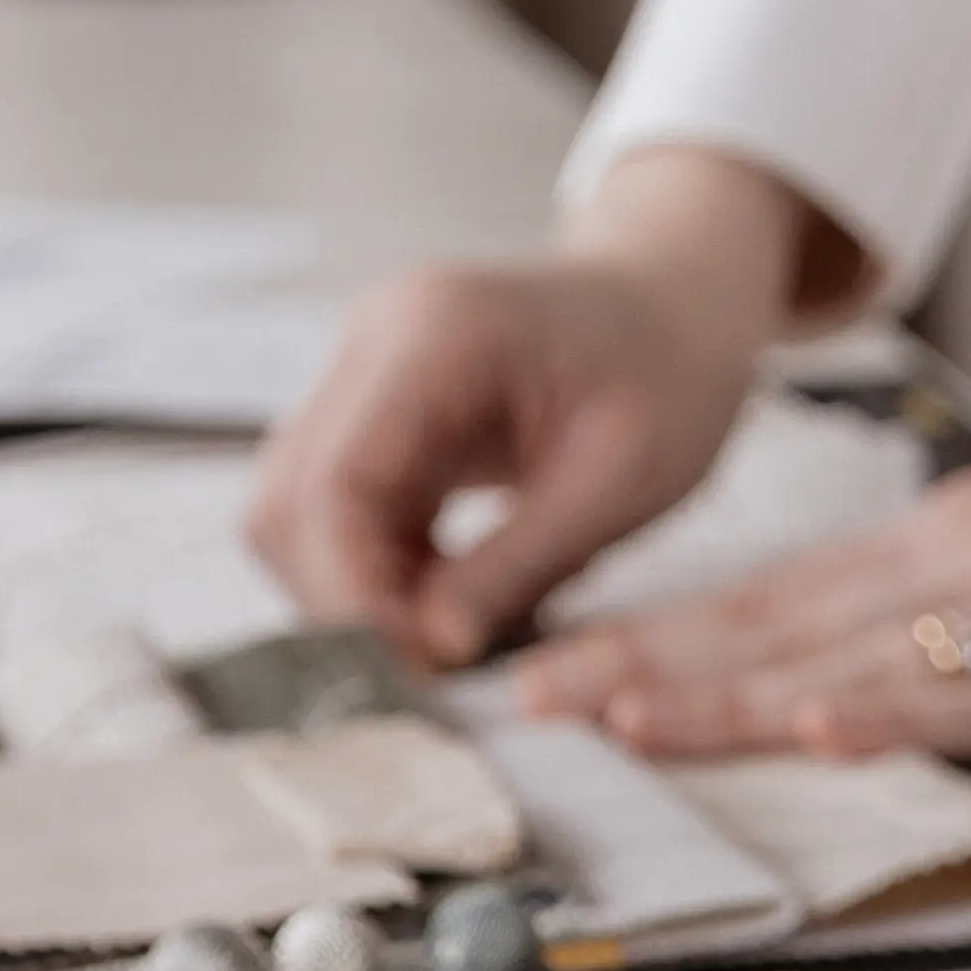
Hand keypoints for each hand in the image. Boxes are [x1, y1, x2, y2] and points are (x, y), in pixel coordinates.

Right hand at [244, 146, 856, 670]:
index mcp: (435, 333)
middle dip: (346, 598)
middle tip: (431, 663)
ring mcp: (367, 372)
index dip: (354, 591)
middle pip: (291, 501)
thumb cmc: (668, 370)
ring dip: (358, 587)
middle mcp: (376, 341)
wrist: (678, 304)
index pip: (334, 481)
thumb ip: (518, 564)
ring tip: (452, 626)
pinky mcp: (376, 410)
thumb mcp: (619, 478)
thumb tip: (430, 649)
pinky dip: (378, 567)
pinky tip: (448, 593)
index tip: (412, 666)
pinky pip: (337, 508)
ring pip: (300, 512)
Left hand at [511, 418, 970, 754]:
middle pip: (778, 625)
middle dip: (648, 665)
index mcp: (953, 542)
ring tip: (613, 720)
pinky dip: (893, 707)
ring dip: (725, 694)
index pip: (774, 600)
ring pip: (849, 659)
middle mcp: (969, 560)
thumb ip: (960, 625)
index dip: (661, 636)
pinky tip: (816, 726)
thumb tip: (849, 694)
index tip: (557, 668)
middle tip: (528, 702)